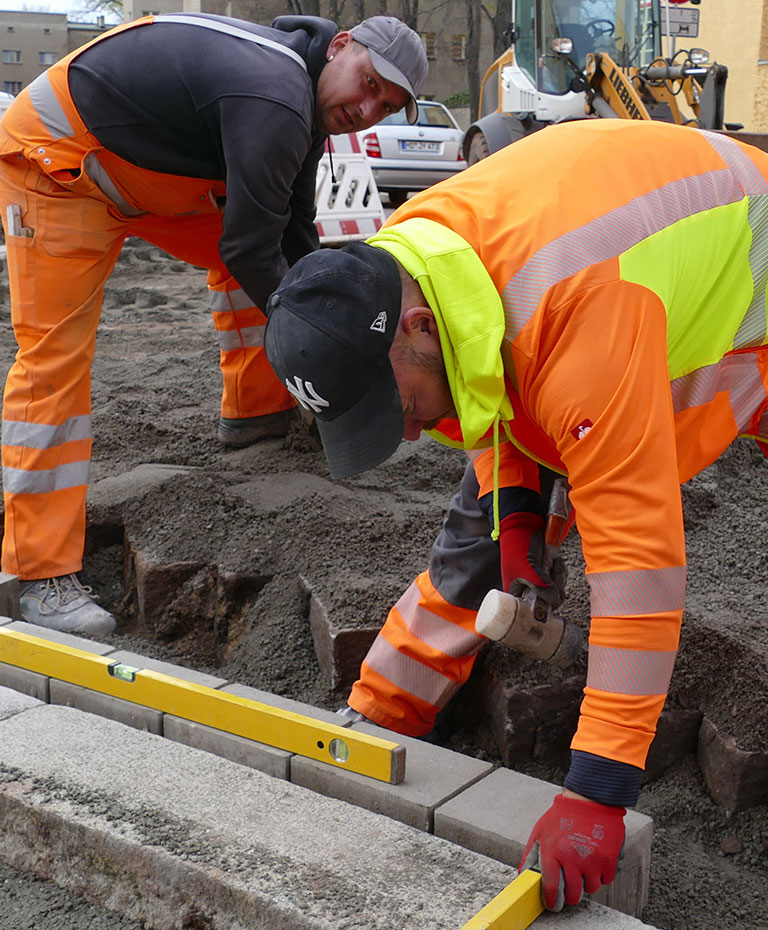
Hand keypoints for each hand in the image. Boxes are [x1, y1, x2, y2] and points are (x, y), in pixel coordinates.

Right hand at [498, 512, 565, 606]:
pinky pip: (560, 577)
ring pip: (557, 588)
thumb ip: (542, 589)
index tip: (551, 598)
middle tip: (551, 572)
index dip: (545, 606)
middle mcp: (528, 590)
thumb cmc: (518, 549)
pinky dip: (560, 569)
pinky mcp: (547, 572)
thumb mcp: (529, 572)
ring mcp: (539, 581)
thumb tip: (555, 600)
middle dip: (555, 586)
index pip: (535, 610)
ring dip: (558, 575)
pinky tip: (555, 561)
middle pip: (550, 600)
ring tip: (551, 562)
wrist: (523, 527)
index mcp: (517, 594)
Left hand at [519, 793, 624, 910]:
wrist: (589, 800)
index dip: (551, 899)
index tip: (552, 904)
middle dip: (570, 896)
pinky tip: (595, 862)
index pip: (550, 885)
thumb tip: (524, 874)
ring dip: (587, 883)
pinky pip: (605, 879)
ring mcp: (592, 860)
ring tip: (583, 869)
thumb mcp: (541, 831)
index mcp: (553, 851)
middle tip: (570, 891)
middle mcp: (572, 858)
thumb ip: (532, 854)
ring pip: (590, 888)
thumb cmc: (563, 815)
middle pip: (573, 893)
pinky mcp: (608, 859)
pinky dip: (601, 875)